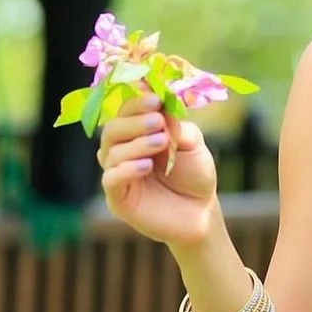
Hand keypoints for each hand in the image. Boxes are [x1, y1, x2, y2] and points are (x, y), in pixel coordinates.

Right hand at [96, 92, 218, 248]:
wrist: (201, 212)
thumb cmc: (195, 175)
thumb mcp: (192, 145)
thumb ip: (177, 126)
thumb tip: (162, 108)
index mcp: (136, 134)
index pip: (126, 112)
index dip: (137, 103)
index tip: (155, 99)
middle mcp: (122, 151)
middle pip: (112, 129)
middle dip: (134, 122)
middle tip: (157, 121)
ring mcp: (118, 174)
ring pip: (110, 152)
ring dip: (136, 144)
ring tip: (162, 142)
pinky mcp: (118, 199)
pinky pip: (110, 179)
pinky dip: (125, 170)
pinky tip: (145, 166)